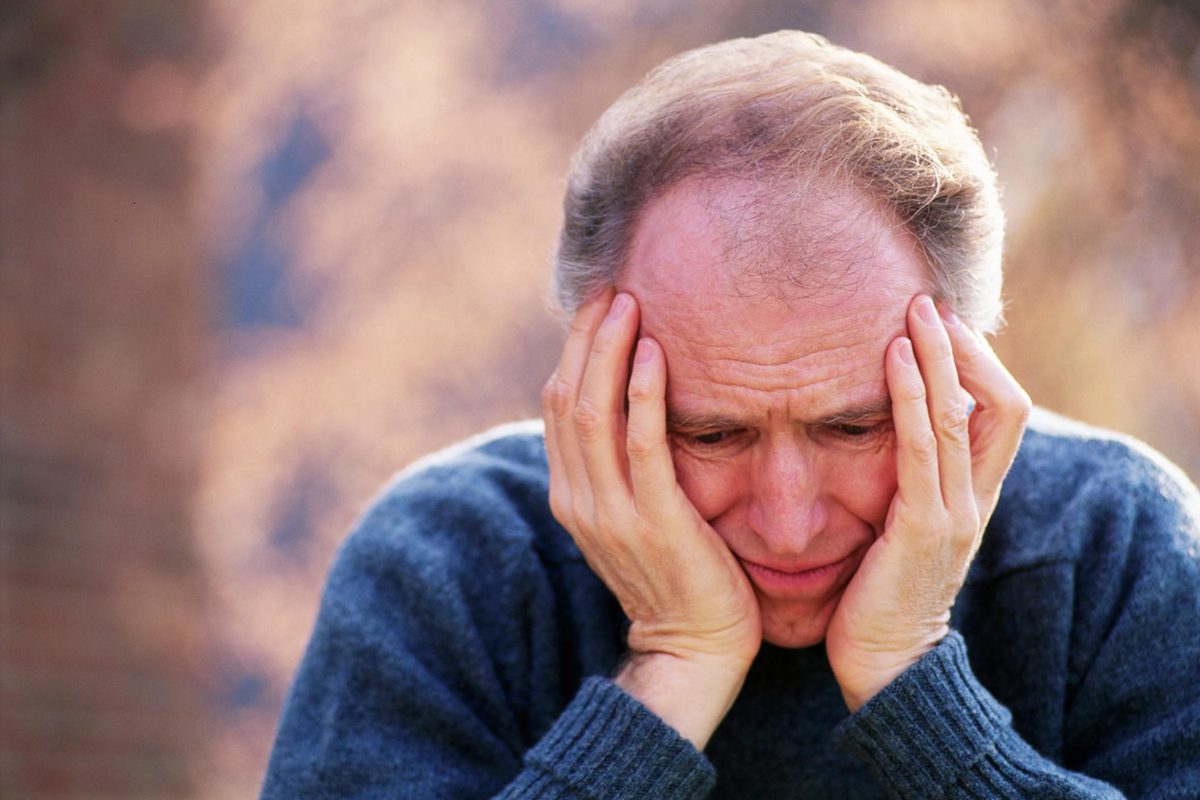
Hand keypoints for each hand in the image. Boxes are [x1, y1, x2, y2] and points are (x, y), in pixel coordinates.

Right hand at [541, 290, 760, 747]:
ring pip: (593, 412)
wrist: (693, 648)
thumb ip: (623, 466)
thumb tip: (633, 408)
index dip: (576, 350)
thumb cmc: (677, 574)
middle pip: (567, 397)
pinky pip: (641, 447)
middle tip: (613, 287)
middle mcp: (578, 497)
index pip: (558, 404)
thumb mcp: (634, 514)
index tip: (601, 304)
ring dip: (608, 351)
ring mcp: (610, 511)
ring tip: (629, 302)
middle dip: (587, 338)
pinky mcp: (652, 521)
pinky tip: (655, 354)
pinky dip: (643, 395)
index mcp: (571, 492)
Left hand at [825, 295, 1030, 711]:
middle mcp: (975, 499)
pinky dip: (912, 398)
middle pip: (998, 403)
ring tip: (916, 311)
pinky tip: (894, 360)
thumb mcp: (902, 526)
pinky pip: (923, 450)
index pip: (1000, 412)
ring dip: (940, 358)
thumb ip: (906, 482)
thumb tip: (877, 429)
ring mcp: (955, 514)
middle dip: (965, 349)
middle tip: (929, 301)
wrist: (885, 666)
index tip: (941, 324)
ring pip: (962, 416)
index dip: (978, 364)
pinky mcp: (922, 529)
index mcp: (973, 495)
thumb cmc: (881, 593)